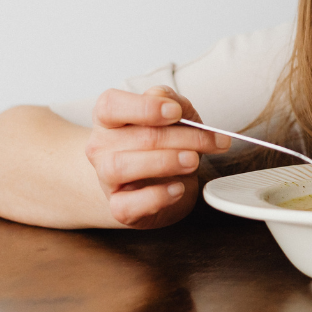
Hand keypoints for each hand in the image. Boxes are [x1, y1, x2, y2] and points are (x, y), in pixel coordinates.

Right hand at [85, 86, 230, 228]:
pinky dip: (157, 197)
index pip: (111, 105)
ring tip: (193, 161)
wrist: (155, 183)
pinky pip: (128, 204)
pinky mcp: (118, 207)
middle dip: (181, 137)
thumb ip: (174, 103)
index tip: (176, 112)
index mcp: (110, 118)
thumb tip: (172, 104)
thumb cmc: (162, 144)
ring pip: (121, 167)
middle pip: (136, 137)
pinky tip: (178, 188)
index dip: (145, 107)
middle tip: (209, 141)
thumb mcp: (174, 117)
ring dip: (165, 162)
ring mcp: (106, 179)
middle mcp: (101, 146)